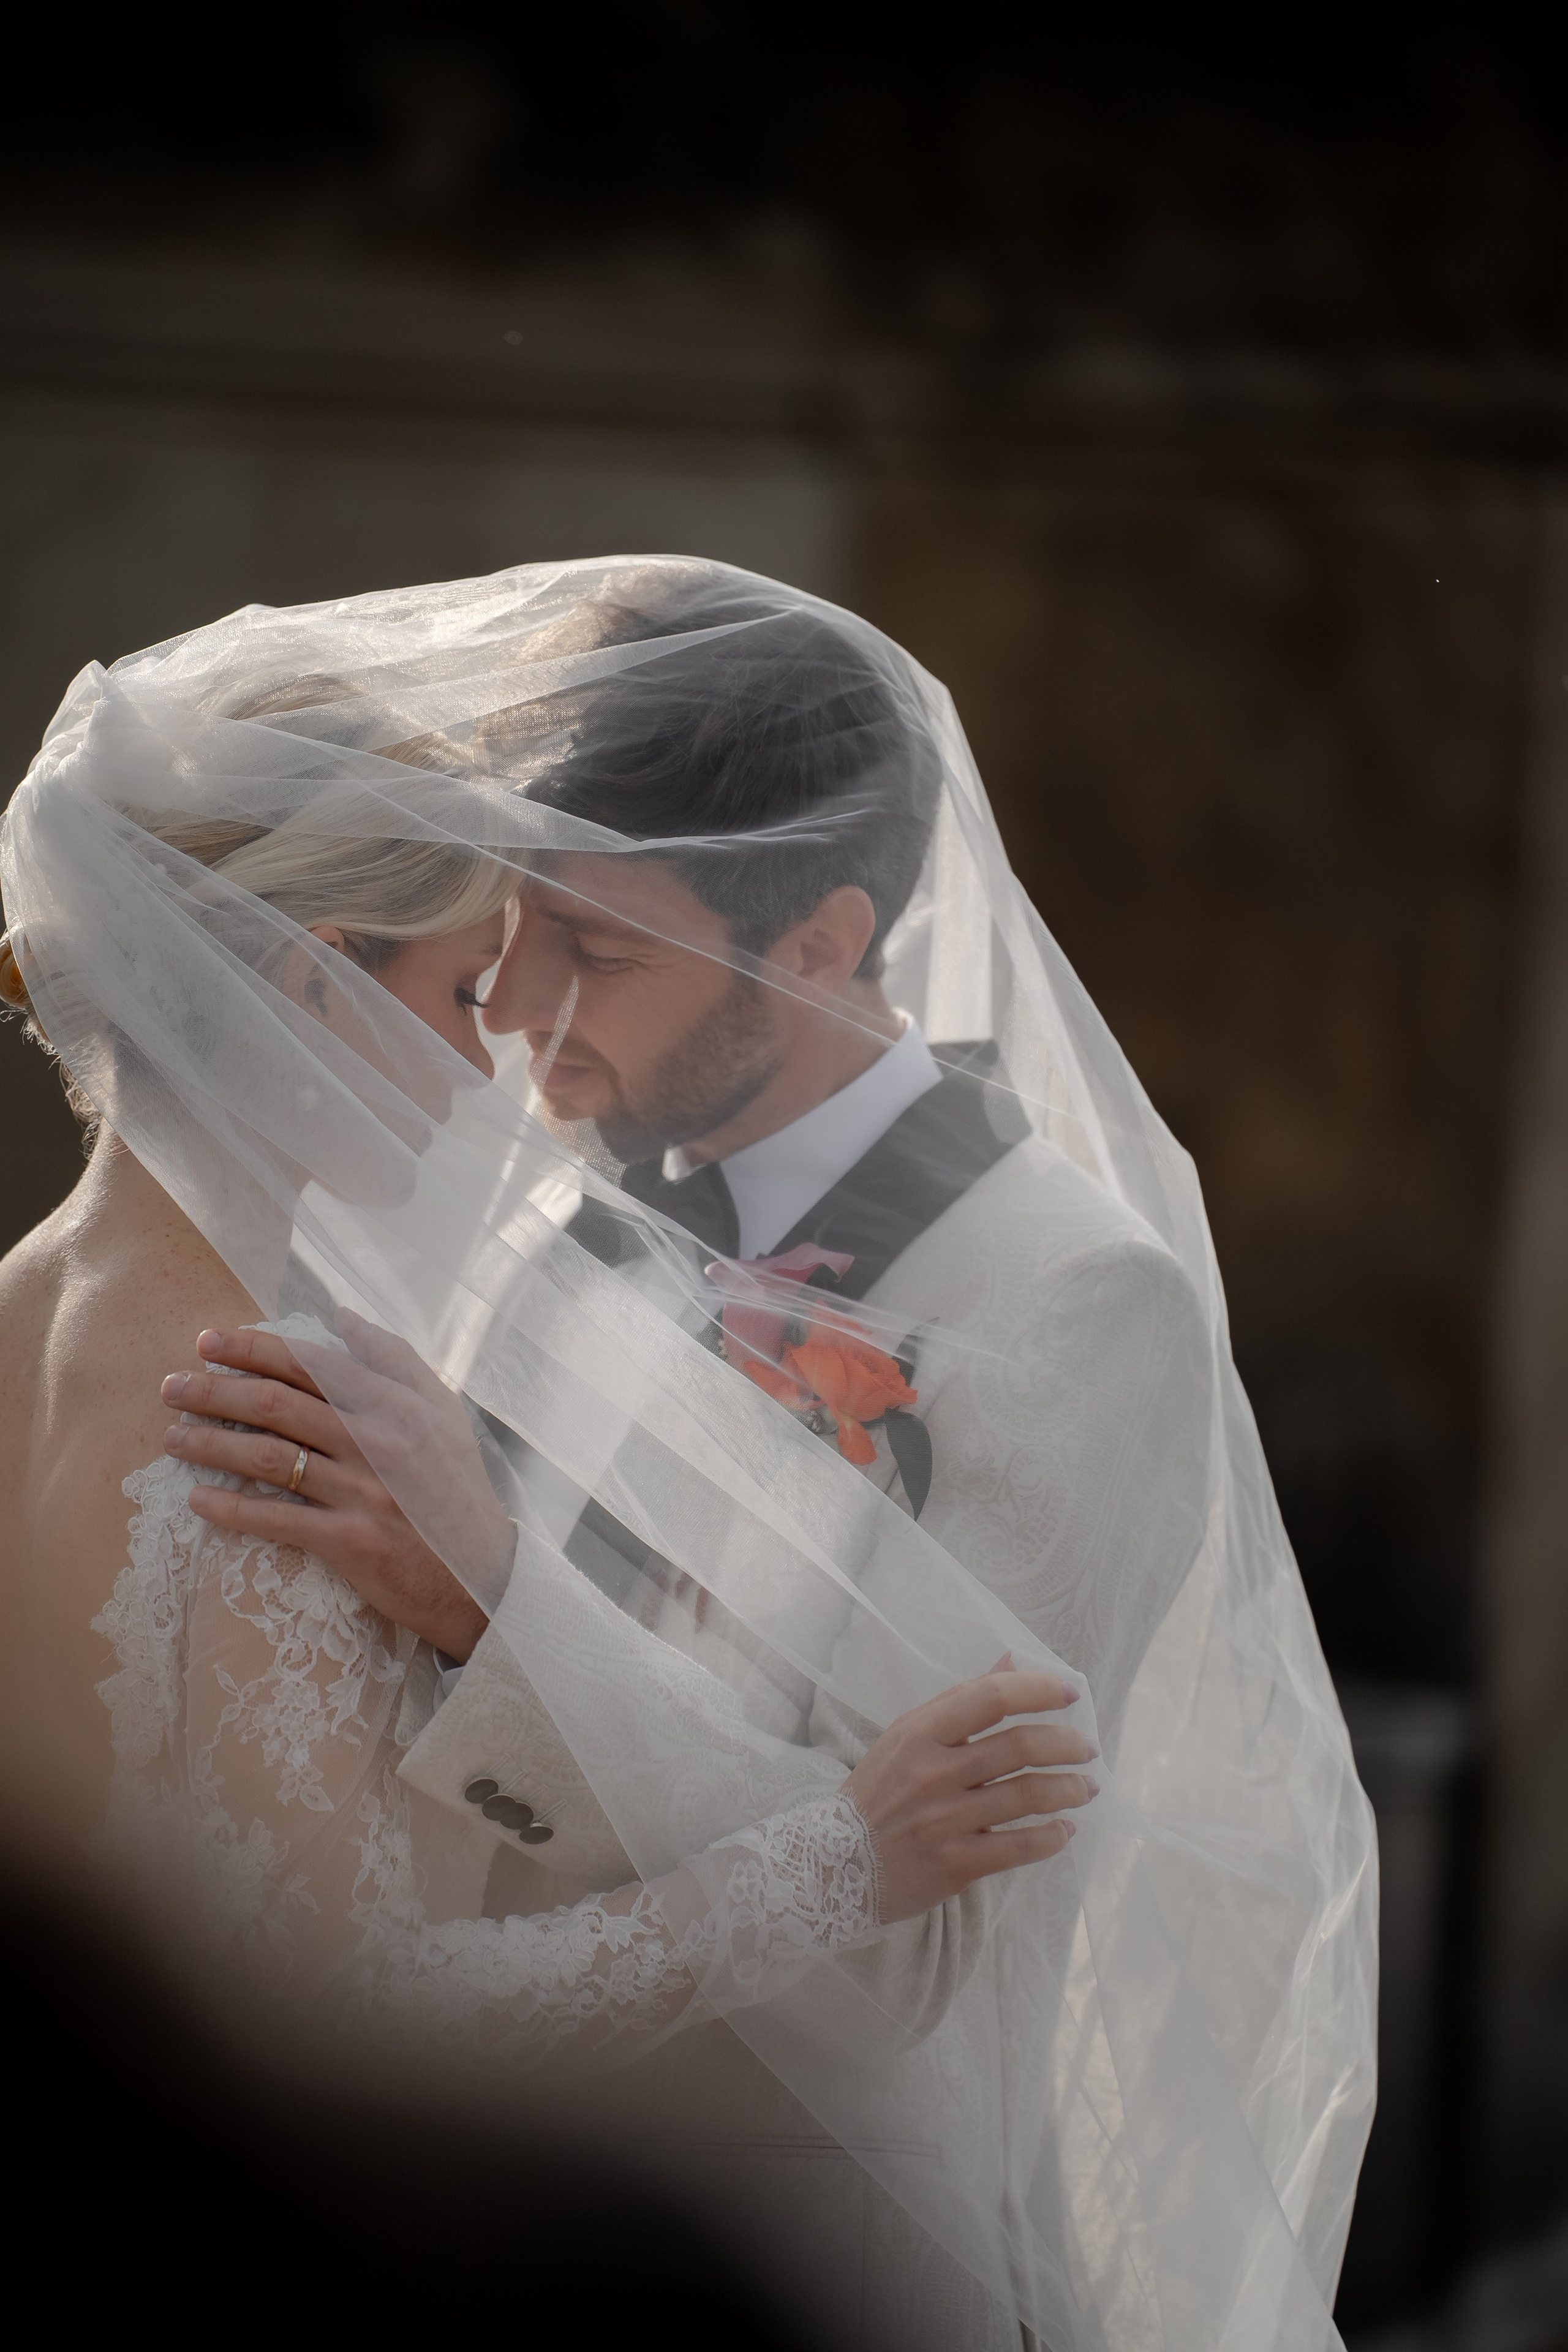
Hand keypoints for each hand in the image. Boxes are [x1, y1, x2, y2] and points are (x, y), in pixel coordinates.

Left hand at [159, 1318, 514, 1661]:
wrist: (482, 1574)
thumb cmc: (455, 1488)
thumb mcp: (440, 1410)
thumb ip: (393, 1358)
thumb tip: (342, 1317)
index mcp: (393, 1403)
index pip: (309, 1363)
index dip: (252, 1348)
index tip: (207, 1341)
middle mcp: (374, 1440)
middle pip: (275, 1405)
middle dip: (214, 1391)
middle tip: (172, 1387)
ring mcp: (361, 1491)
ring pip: (267, 1458)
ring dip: (210, 1444)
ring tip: (171, 1437)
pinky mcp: (350, 1540)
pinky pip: (276, 1520)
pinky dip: (231, 1509)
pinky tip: (198, 1499)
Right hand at [844, 1667, 1096, 1923]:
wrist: (834, 1865)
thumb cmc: (879, 1794)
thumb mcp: (907, 1737)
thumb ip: (961, 1702)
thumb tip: (1011, 1662)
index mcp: (920, 1732)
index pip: (991, 1698)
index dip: (1038, 1691)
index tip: (1070, 1693)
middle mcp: (934, 1772)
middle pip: (1019, 1746)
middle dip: (1067, 1744)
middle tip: (1088, 1748)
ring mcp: (946, 1819)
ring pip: (1028, 1795)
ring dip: (1070, 1788)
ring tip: (1087, 1787)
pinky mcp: (957, 1863)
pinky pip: (1019, 1846)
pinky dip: (1052, 1836)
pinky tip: (1064, 1829)